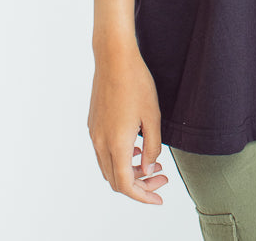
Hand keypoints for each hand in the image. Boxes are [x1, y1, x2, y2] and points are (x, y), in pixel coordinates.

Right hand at [87, 39, 169, 203]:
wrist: (114, 58)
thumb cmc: (136, 83)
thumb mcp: (153, 116)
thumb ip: (153, 146)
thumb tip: (149, 168)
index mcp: (116, 144)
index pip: (126, 185)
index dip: (143, 195)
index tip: (159, 195)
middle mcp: (100, 143)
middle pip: (116, 180)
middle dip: (139, 185)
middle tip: (162, 177)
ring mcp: (94, 134)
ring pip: (108, 167)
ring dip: (129, 172)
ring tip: (151, 162)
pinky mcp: (93, 124)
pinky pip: (103, 152)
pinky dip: (120, 158)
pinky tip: (136, 146)